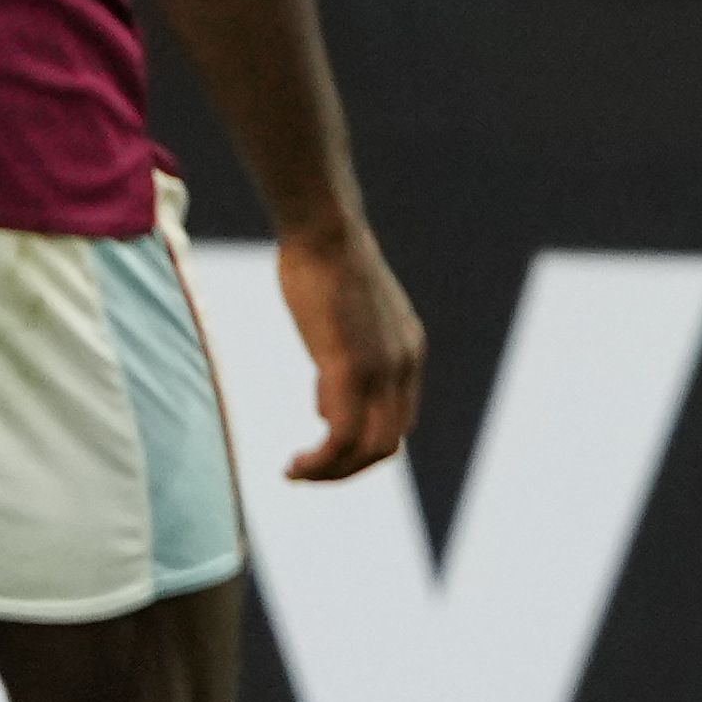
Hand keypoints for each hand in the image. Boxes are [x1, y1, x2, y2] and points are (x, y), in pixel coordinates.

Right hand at [275, 221, 424, 481]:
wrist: (323, 228)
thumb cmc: (320, 262)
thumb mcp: (345, 318)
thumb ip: (345, 358)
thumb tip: (325, 401)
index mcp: (407, 351)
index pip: (396, 420)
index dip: (362, 443)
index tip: (321, 443)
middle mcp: (403, 365)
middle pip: (388, 444)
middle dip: (347, 469)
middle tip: (307, 472)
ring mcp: (380, 369)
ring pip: (368, 451)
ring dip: (332, 473)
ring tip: (295, 473)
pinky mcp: (351, 369)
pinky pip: (340, 439)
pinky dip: (319, 464)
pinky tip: (293, 466)